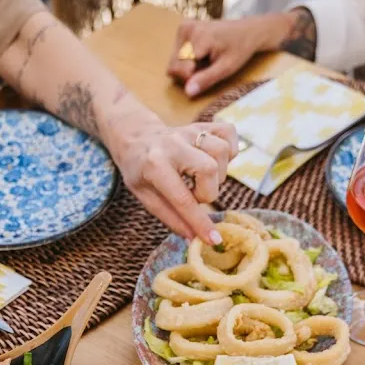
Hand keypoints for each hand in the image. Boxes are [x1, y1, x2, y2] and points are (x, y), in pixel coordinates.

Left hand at [110, 118, 238, 242]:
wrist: (135, 137)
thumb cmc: (139, 170)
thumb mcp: (145, 196)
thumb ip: (170, 217)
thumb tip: (194, 239)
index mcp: (154, 164)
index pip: (183, 199)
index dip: (200, 222)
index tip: (213, 240)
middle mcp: (174, 144)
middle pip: (209, 169)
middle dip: (208, 191)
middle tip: (195, 194)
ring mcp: (190, 131)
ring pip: (222, 151)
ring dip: (219, 173)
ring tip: (202, 178)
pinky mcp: (203, 125)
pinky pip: (229, 134)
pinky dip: (229, 150)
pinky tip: (214, 160)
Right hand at [167, 10, 315, 97]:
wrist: (248, 30)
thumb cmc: (240, 49)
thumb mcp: (227, 68)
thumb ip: (206, 79)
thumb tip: (187, 92)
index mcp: (197, 36)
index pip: (179, 68)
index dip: (192, 77)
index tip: (208, 73)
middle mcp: (186, 28)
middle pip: (173, 64)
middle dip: (188, 73)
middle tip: (207, 68)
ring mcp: (184, 26)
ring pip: (174, 60)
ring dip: (187, 67)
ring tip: (205, 61)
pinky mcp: (183, 28)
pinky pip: (177, 53)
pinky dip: (187, 60)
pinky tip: (202, 55)